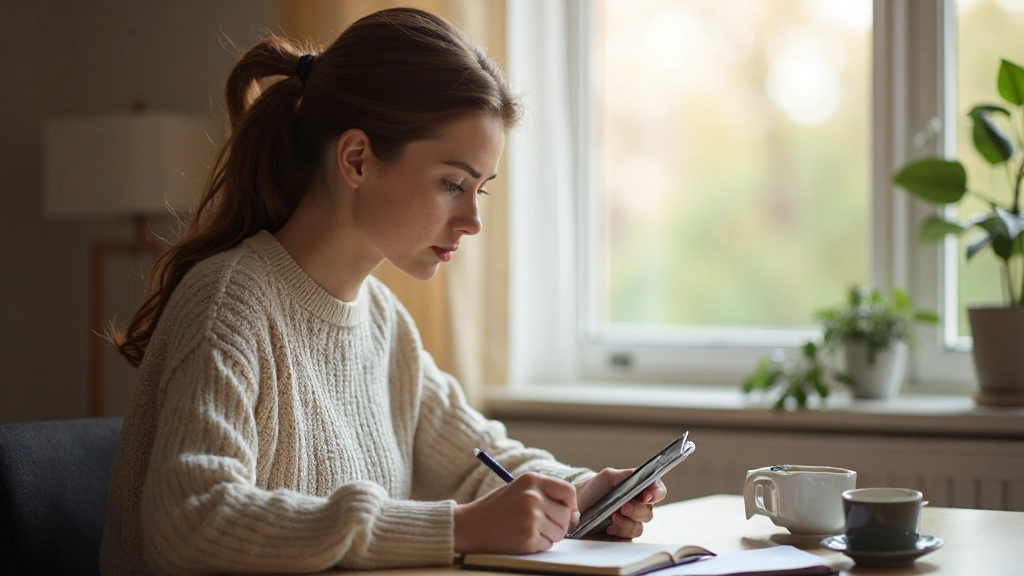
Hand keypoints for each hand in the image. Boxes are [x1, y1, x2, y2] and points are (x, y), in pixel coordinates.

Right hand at [453, 472, 578, 554]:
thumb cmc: (496, 508)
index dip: (571, 504)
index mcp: (532, 480)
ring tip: (527, 529)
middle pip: (566, 515)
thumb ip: (546, 493)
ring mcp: (531, 518)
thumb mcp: (519, 488)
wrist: (470, 525)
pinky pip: (547, 545)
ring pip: (560, 532)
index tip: (567, 512)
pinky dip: (538, 545)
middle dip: (558, 524)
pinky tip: (521, 537)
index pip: (568, 491)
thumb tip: (575, 513)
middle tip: (538, 524)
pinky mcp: (528, 538)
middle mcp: (533, 497)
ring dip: (548, 535)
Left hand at [576, 468, 667, 538]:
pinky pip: (630, 535)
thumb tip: (640, 475)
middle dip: (636, 510)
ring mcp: (632, 520)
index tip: (647, 497)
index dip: (657, 493)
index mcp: (640, 488)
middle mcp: (639, 505)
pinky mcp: (624, 533)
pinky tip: (610, 527)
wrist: (579, 503)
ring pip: (640, 525)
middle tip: (623, 507)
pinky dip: (621, 531)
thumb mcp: (609, 476)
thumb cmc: (596, 487)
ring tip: (613, 517)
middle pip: (649, 511)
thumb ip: (626, 475)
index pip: (658, 490)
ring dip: (627, 522)